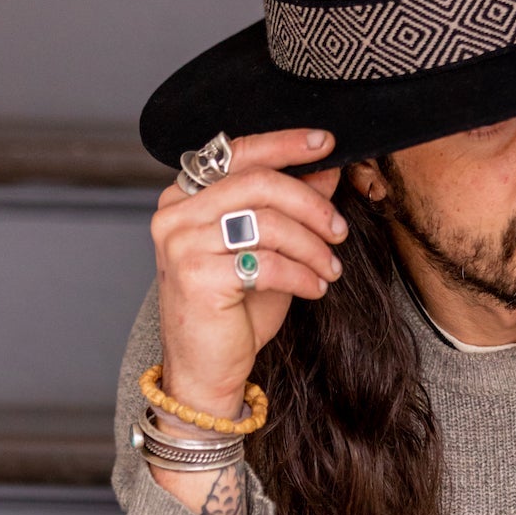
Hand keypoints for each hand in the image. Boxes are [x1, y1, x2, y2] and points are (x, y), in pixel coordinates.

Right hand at [150, 128, 346, 418]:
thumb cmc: (235, 311)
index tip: (326, 144)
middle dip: (311, 203)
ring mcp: (181, 244)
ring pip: (267, 222)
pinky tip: (315, 288)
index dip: (286, 144)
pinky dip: (302, 274)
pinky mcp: (196, 276)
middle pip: (258, 183)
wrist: (207, 370)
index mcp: (186, 197)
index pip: (238, 153)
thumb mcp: (270, 250)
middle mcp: (176, 214)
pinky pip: (266, 262)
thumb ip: (291, 208)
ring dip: (312, 245)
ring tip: (330, 268)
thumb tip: (327, 169)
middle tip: (339, 229)